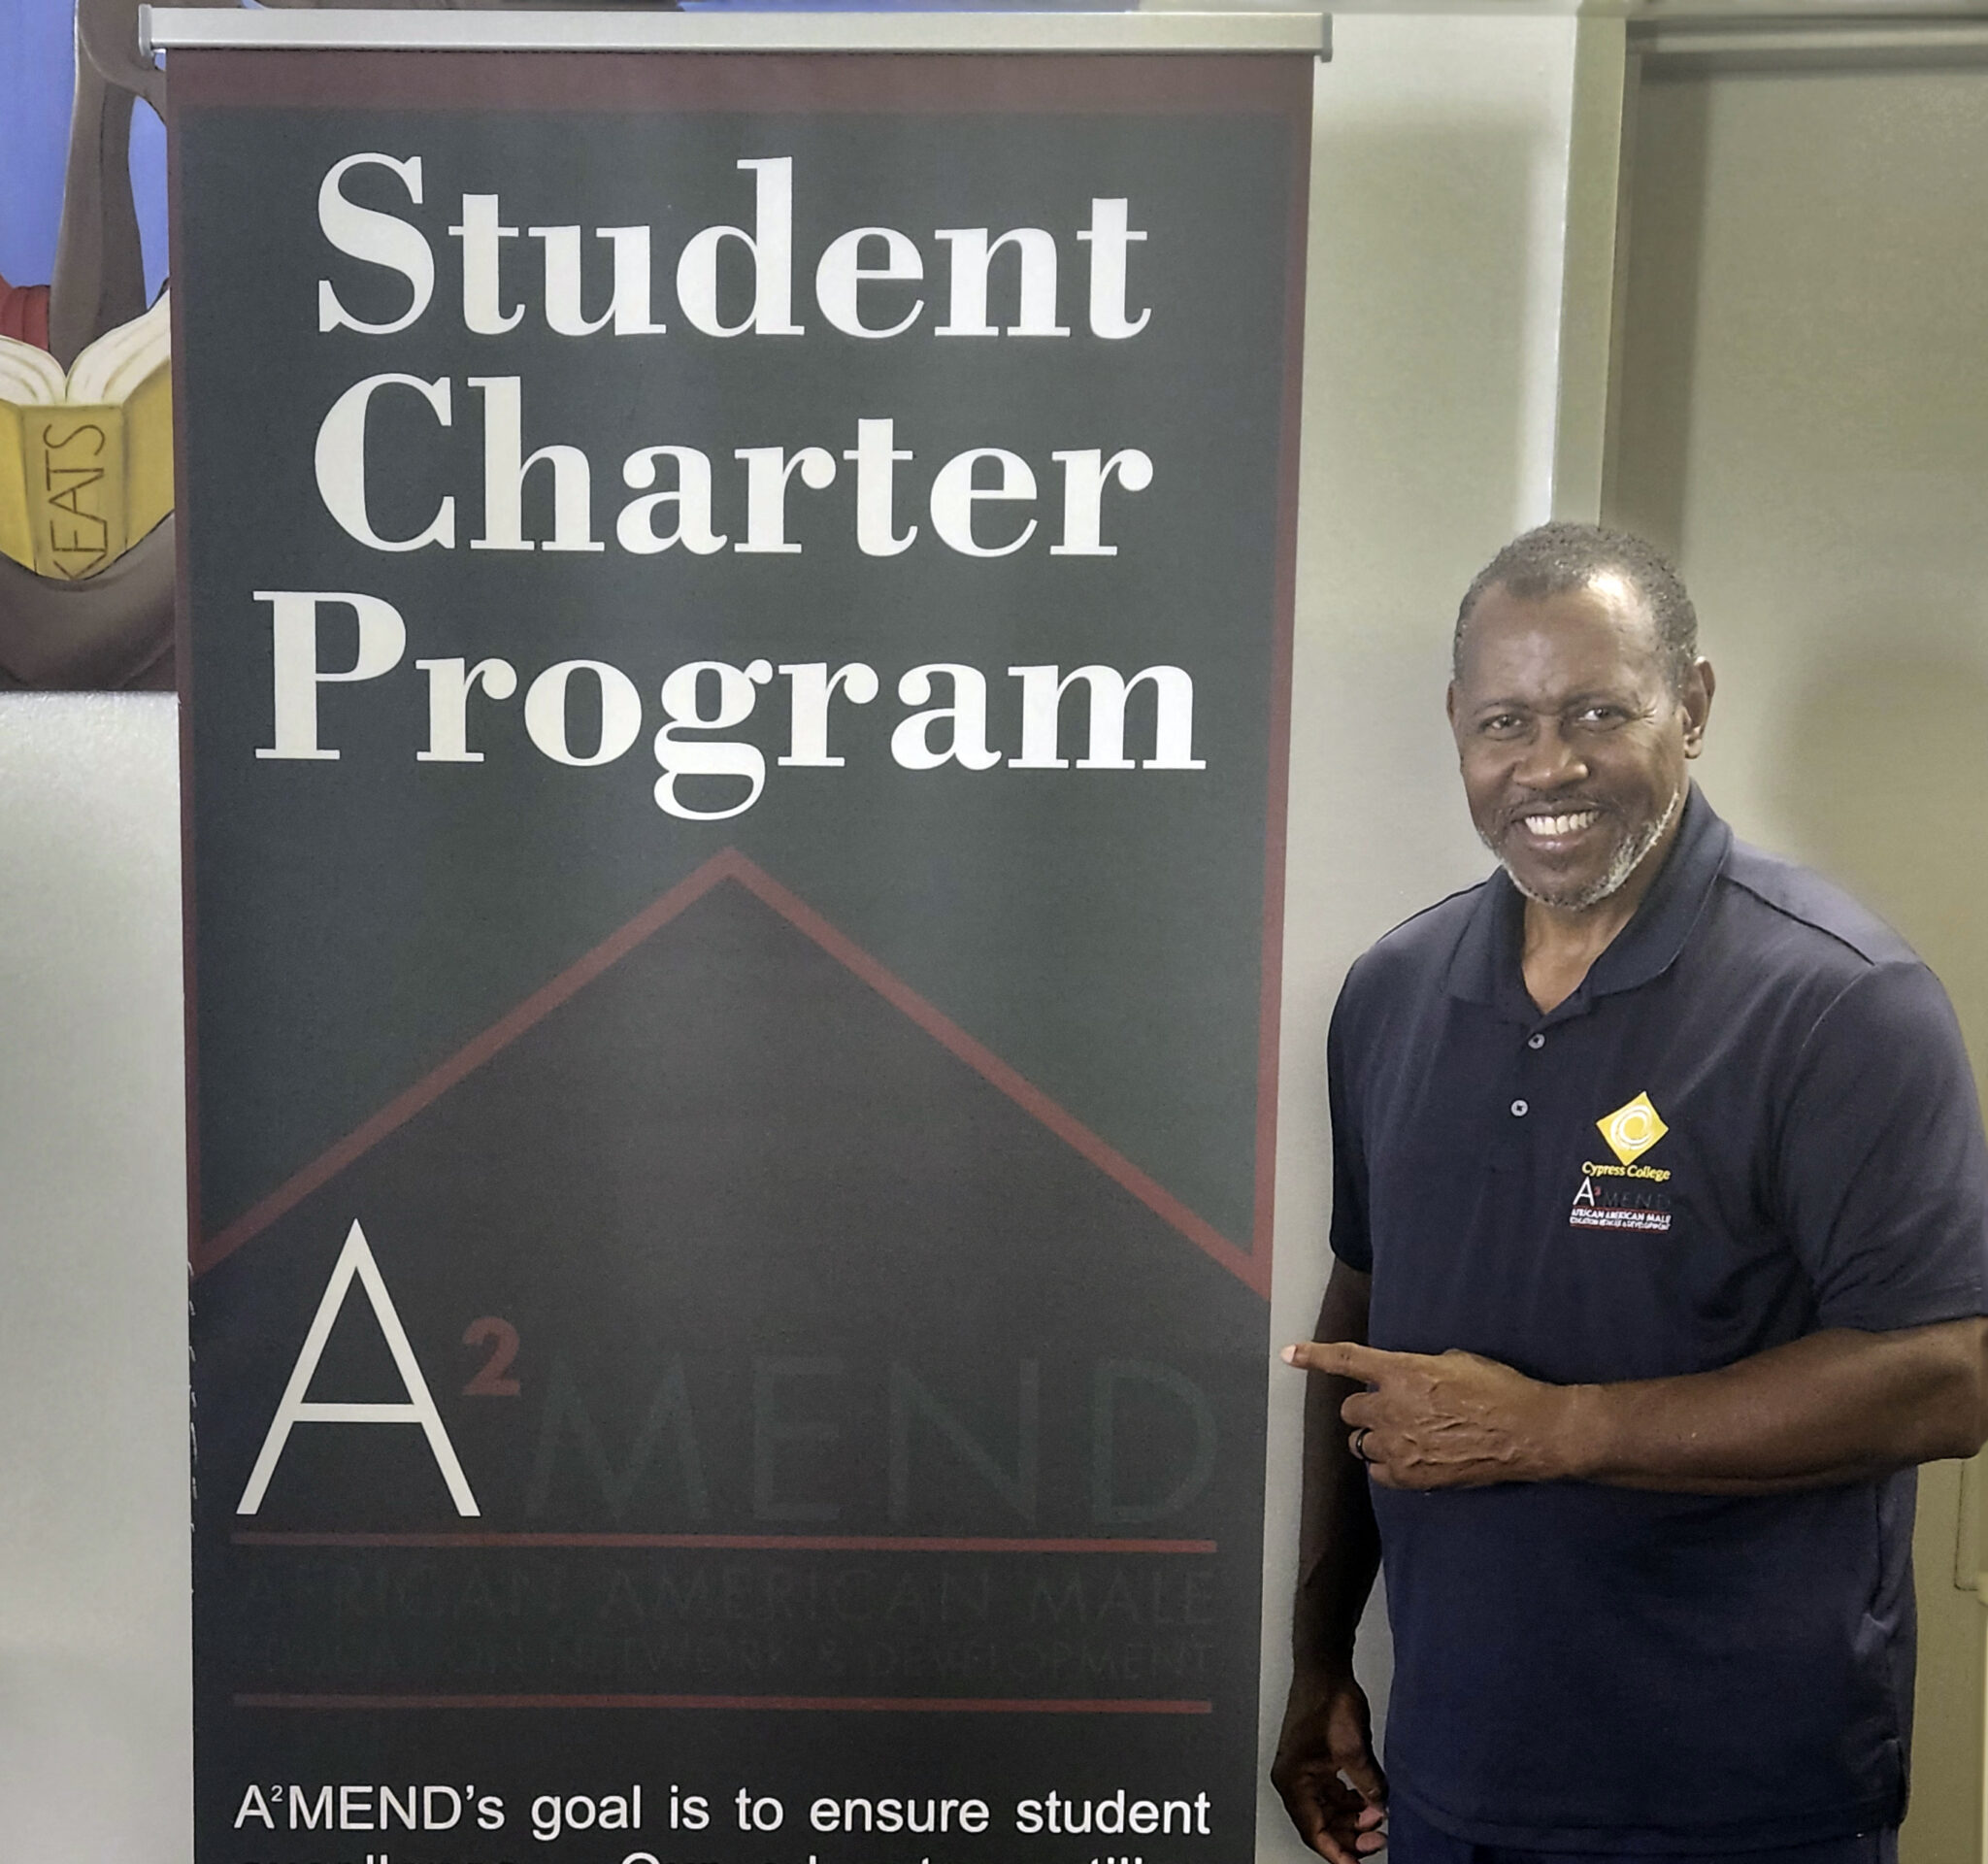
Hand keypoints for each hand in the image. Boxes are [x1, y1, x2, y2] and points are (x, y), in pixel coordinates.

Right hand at [1272, 1666, 1386, 1860]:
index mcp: (1293, 1779)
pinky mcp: (1318, 1763)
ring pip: (1330, 1811)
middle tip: (1378, 1839)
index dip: (1338, 1852)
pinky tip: (1372, 1801)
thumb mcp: (1353, 1747)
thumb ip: (1368, 1783)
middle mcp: (1295, 1779)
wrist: (1326, 1668)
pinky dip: (1353, 1802)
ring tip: (1380, 1818)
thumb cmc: (1327, 1698)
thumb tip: (1381, 1807)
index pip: (1314, 1831)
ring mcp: (1306, 1771)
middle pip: (1322, 1824)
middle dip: (1351, 1835)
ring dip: (1354, 1818)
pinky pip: (1335, 1794)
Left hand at [1283, 1339, 1585, 1488]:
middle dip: (1367, 1408)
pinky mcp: (1410, 1476)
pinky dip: (1387, 1464)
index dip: (1314, 1357)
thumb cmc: (1499, 1390)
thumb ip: (1419, 1369)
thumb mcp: (1456, 1362)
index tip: (1288, 1355)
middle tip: (1395, 1410)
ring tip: (1408, 1437)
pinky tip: (1412, 1459)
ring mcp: (1398, 1445)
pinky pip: (1377, 1471)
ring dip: (1377, 1437)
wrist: (1528, 1433)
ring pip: (1361, 1442)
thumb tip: (1407, 1378)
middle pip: (1351, 1409)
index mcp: (1403, 1372)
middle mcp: (1392, 1407)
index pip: (1347, 1361)